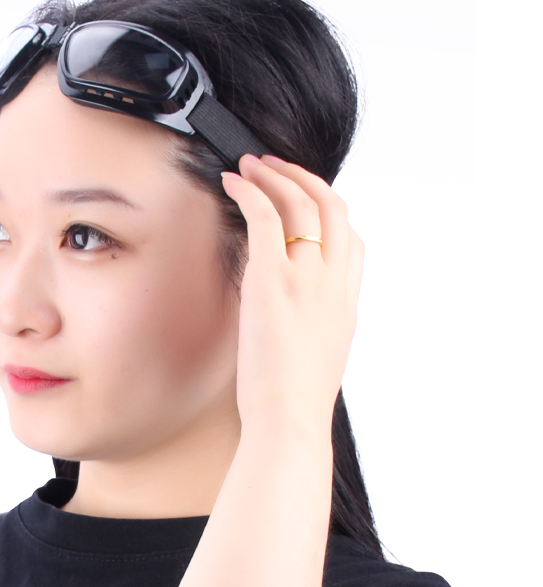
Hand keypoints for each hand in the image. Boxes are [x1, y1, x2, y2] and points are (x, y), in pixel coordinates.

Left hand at [221, 154, 363, 437]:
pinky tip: (234, 182)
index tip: (305, 199)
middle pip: (334, 209)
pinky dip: (249, 192)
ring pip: (301, 204)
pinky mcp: (273, 280)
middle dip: (306, 179)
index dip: (330, 211)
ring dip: (275, 176)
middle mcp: (334, 284)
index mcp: (347, 305)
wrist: (290, 422)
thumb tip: (287, 313)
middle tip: (278, 168)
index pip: (352, 241)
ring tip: (252, 164)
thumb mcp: (317, 357)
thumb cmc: (293, 403)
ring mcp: (306, 279)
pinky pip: (264, 218)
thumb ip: (312, 325)